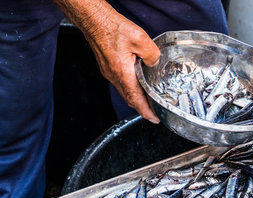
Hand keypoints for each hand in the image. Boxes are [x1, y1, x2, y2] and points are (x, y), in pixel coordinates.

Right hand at [85, 8, 160, 122]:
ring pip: (125, 91)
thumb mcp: (140, 39)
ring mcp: (109, 72)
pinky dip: (130, 88)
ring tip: (148, 100)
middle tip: (154, 112)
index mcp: (122, 74)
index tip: (154, 119)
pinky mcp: (107, 66)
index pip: (135, 100)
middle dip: (142, 108)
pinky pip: (120, 82)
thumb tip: (155, 63)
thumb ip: (152, 54)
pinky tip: (138, 83)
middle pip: (130, 99)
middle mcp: (114, 76)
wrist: (94, 20)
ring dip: (136, 98)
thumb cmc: (112, 28)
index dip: (146, 112)